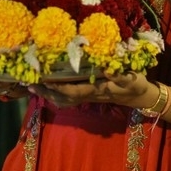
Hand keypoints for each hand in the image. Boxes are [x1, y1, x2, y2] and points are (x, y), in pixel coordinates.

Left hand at [28, 71, 153, 108]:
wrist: (141, 96)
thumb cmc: (136, 85)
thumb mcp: (132, 79)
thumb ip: (120, 76)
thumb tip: (108, 70)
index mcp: (97, 90)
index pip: (73, 91)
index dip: (58, 87)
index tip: (44, 79)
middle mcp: (89, 95)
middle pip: (63, 98)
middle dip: (46, 92)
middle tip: (29, 83)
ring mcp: (88, 96)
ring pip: (63, 100)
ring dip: (47, 94)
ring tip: (33, 86)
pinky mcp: (89, 95)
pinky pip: (68, 98)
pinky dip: (55, 95)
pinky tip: (48, 89)